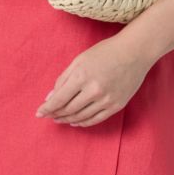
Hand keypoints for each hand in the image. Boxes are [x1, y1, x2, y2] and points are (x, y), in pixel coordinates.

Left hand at [34, 34, 151, 126]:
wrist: (135, 52)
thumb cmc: (105, 52)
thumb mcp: (79, 60)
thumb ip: (63, 79)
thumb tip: (50, 97)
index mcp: (82, 76)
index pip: (59, 99)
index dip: (47, 108)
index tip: (38, 113)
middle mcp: (94, 90)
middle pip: (68, 110)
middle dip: (56, 114)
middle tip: (49, 116)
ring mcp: (107, 100)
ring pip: (81, 117)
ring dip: (67, 120)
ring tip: (60, 119)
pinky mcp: (117, 105)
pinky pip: (96, 119)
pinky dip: (83, 123)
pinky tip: (75, 122)